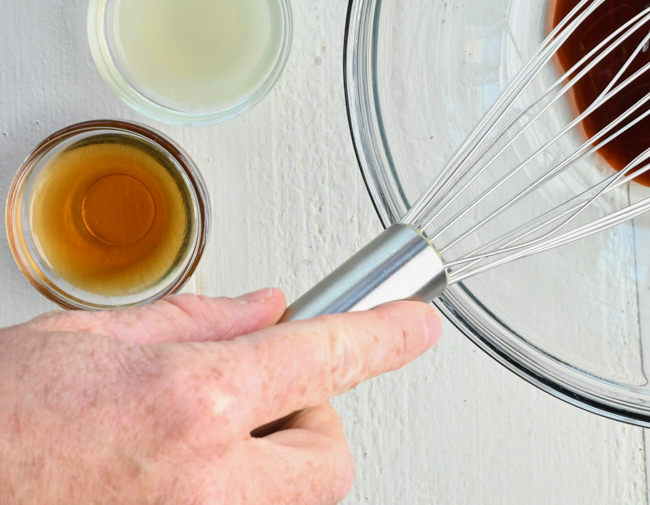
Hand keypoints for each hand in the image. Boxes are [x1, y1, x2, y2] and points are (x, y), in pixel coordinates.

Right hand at [0, 289, 440, 503]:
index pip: (327, 356)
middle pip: (329, 459)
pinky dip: (230, 494)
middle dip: (310, 424)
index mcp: (192, 402)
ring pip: (295, 502)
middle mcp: (205, 482)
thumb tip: (269, 309)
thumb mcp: (87, 339)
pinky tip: (171, 473)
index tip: (416, 326)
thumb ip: (197, 322)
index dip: (384, 335)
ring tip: (196, 445)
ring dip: (271, 467)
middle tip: (260, 401)